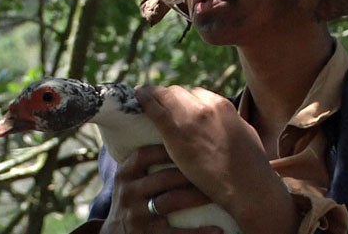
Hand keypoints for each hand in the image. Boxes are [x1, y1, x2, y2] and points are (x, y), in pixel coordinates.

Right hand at [99, 145, 221, 233]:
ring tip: (222, 193)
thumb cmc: (135, 199)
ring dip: (200, 196)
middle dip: (194, 171)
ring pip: (173, 201)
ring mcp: (136, 215)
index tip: (196, 139)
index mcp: (125, 173)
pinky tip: (218, 229)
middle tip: (221, 165)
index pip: (146, 154)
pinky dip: (199, 231)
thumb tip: (179, 124)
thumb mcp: (132, 178)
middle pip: (165, 177)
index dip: (170, 147)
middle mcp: (128, 192)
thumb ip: (149, 159)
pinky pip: (176, 233)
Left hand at [136, 86, 298, 233]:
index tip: (178, 106)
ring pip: (166, 95)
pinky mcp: (176, 133)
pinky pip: (155, 109)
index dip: (185, 100)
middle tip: (159, 104)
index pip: (197, 93)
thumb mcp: (244, 133)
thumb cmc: (251, 166)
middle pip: (180, 92)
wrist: (247, 184)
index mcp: (222, 106)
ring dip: (155, 95)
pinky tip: (137, 96)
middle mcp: (206, 106)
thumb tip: (225, 123)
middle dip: (169, 97)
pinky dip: (144, 100)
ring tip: (143, 94)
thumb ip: (230, 123)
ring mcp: (190, 118)